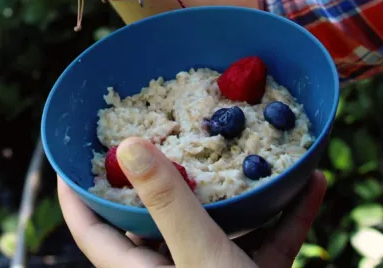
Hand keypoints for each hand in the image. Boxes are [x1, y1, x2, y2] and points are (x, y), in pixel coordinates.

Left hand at [58, 137, 326, 267]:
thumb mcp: (199, 255)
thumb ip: (166, 202)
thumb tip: (125, 146)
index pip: (89, 226)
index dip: (74, 189)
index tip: (70, 149)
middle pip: (154, 214)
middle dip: (165, 172)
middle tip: (166, 127)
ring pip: (216, 222)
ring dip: (237, 190)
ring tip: (243, 147)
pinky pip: (265, 241)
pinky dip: (286, 216)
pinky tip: (313, 184)